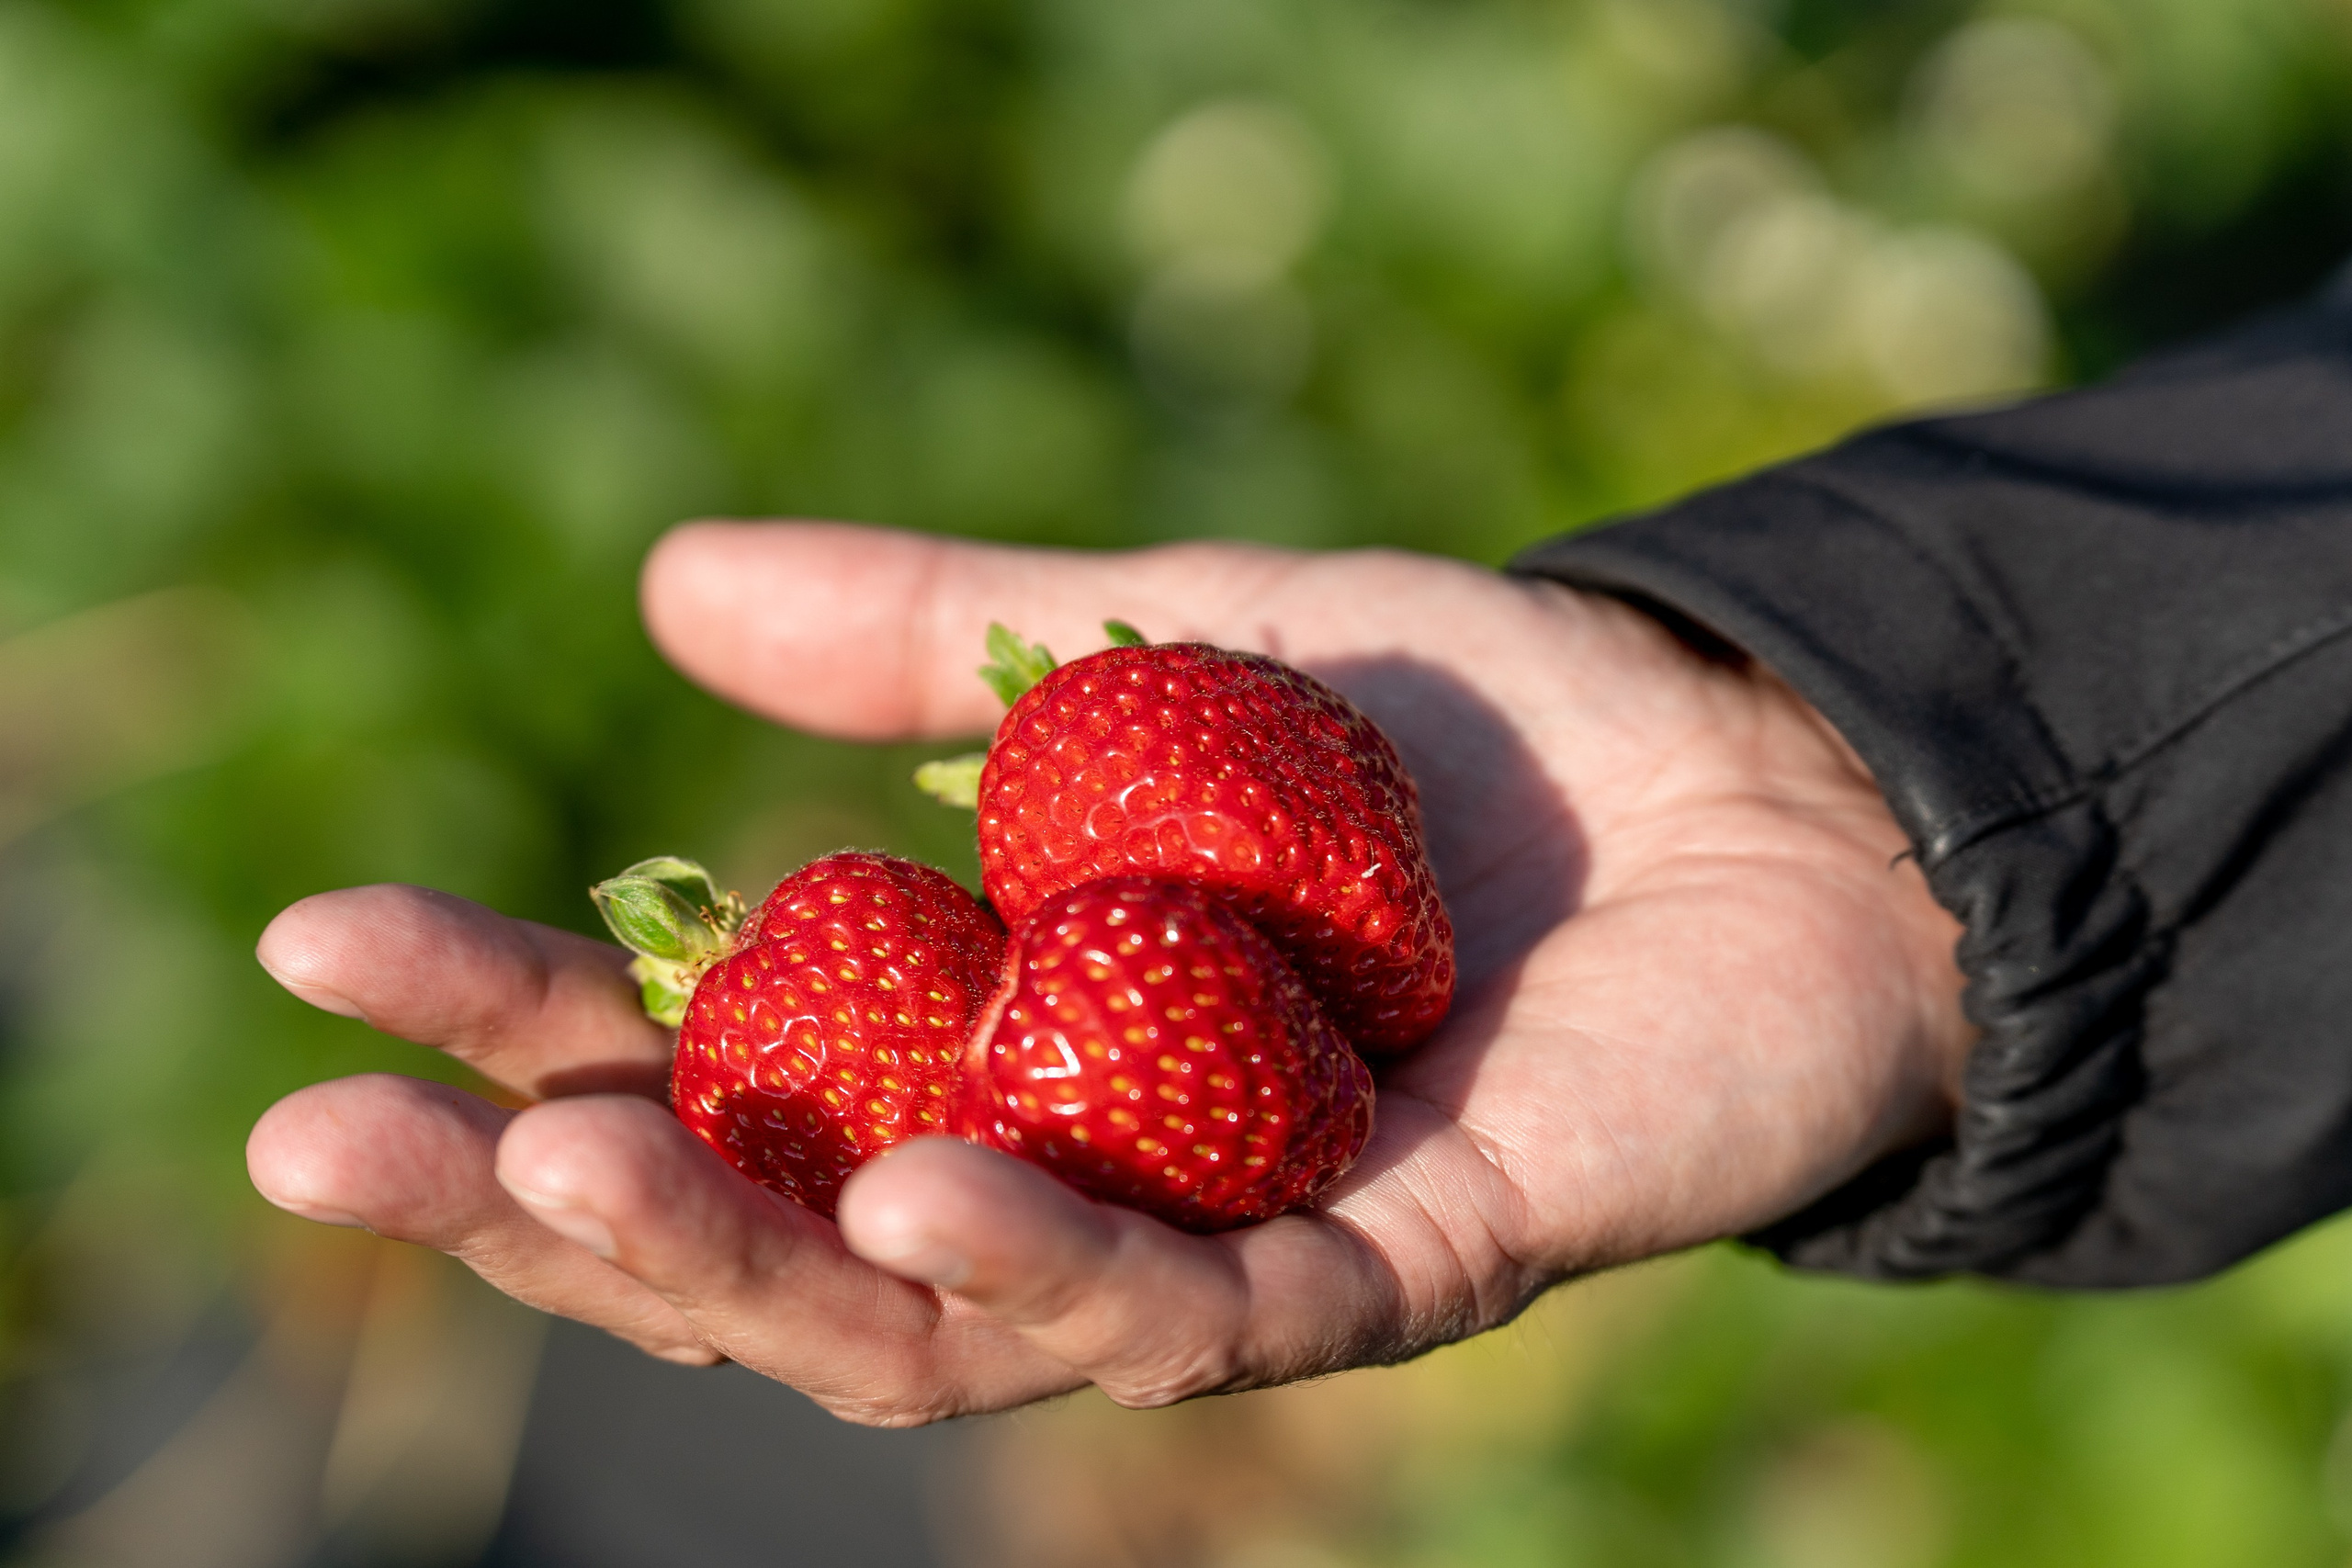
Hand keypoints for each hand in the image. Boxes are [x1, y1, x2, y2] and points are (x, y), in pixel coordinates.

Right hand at [246, 525, 1969, 1422]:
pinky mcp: (1383, 1283)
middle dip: (538, 1194)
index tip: (323, 951)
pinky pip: (1183, 1322)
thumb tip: (670, 582)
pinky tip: (904, 1200)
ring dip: (726, 1266)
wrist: (1767, 783)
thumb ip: (935, 623)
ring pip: (920, 1335)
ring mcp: (1209, 1247)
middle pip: (757, 1236)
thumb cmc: (1468, 736)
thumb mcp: (1160, 637)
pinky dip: (1035, 1269)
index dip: (505, 1018)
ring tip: (564, 1166)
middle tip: (337, 1133)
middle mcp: (1063, 1169)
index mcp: (987, 1031)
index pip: (695, 1056)